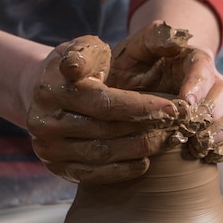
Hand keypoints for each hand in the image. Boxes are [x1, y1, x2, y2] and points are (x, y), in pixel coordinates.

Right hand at [26, 35, 179, 183]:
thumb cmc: (79, 66)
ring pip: (103, 154)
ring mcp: (49, 148)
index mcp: (53, 89)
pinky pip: (95, 175)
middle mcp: (45, 122)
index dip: (141, 107)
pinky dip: (123, 170)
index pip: (105, 102)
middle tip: (177, 125)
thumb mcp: (85, 48)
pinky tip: (145, 161)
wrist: (48, 92)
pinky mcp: (57, 168)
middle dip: (147, 127)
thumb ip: (88, 51)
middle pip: (107, 130)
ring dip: (140, 149)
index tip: (173, 109)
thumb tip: (75, 66)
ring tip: (166, 139)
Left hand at [107, 21, 222, 162]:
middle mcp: (210, 82)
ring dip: (217, 134)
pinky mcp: (212, 129)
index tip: (187, 103)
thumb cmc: (132, 67)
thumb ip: (154, 37)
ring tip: (197, 146)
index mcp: (193, 59)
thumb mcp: (135, 48)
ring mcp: (214, 107)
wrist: (132, 89)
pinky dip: (221, 150)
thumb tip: (178, 39)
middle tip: (190, 129)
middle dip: (209, 114)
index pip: (204, 68)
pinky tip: (204, 157)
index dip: (198, 86)